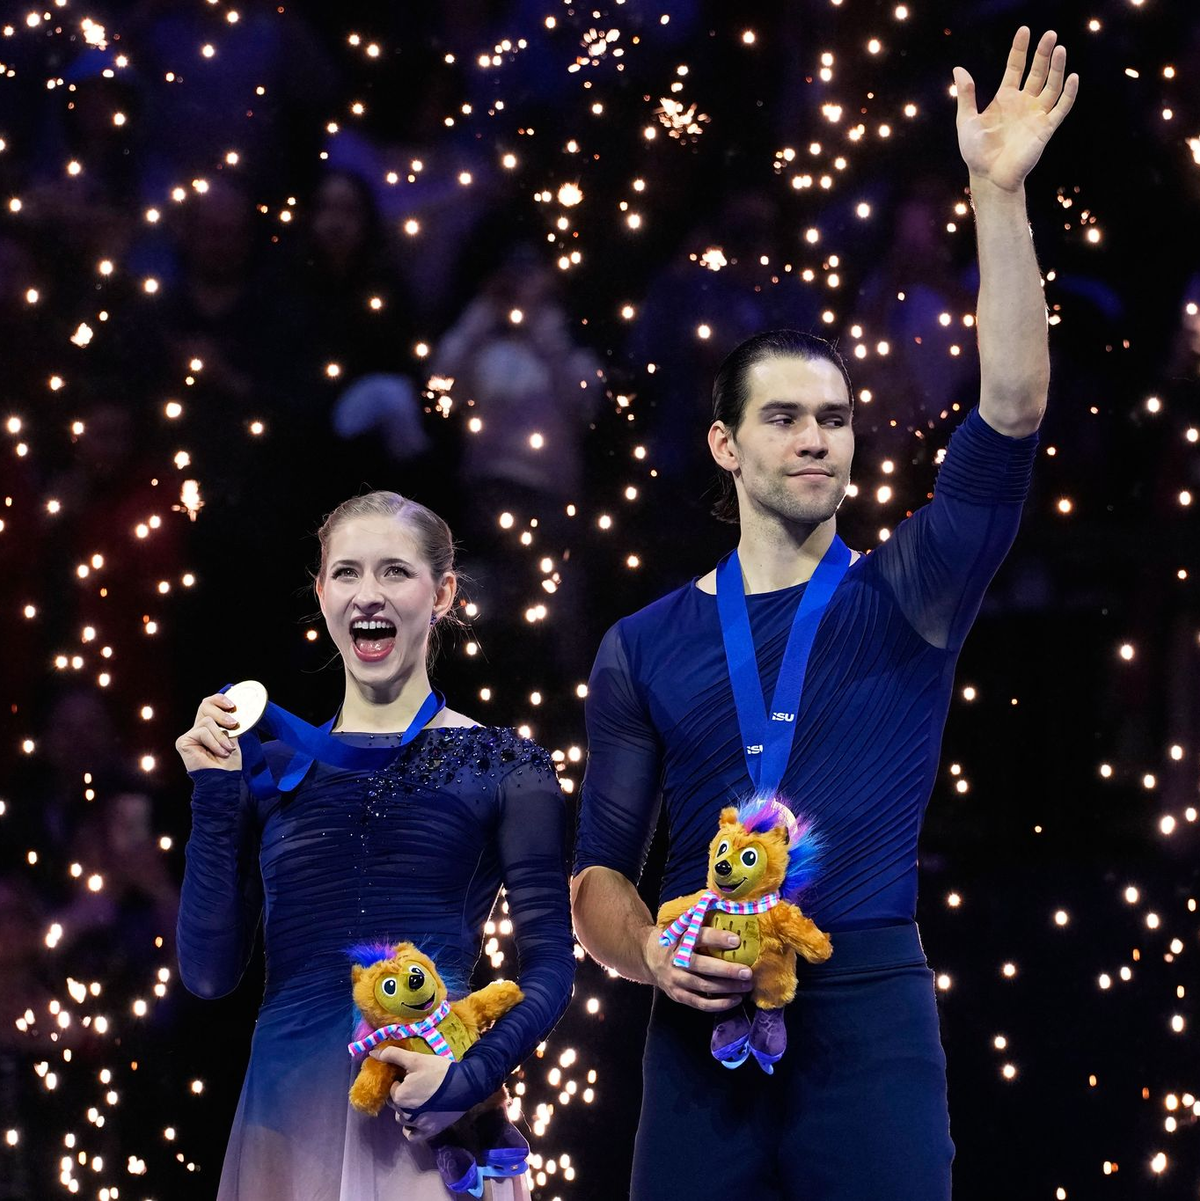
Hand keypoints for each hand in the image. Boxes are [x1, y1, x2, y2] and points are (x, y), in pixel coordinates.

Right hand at [174, 693, 243, 771]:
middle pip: (205, 706)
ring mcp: (189, 735)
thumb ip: (229, 724)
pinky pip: (202, 732)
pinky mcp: (183, 741)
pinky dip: (214, 742)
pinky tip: (219, 752)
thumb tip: (234, 709)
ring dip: (221, 736)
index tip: (233, 705)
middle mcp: (197, 729)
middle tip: (233, 724)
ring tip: (226, 749)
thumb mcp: (233, 738)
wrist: (222, 780)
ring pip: (207, 721)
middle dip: (222, 714)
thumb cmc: (229, 763)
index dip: (219, 699)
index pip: (208, 704)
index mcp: (209, 727)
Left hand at [370, 1046, 458, 1138]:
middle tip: (417, 1085)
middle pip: (396, 1104)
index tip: (412, 1075)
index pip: (392, 1088)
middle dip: (402, 1095)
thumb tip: (372, 1053)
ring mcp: (417, 1125)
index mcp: (399, 1097)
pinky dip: (411, 1129)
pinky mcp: (428, 1132)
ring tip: (420, 1099)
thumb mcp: (416, 1059)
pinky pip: (411, 1135)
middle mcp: (405, 1114)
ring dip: (406, 1111)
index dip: (400, 1081)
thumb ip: (393, 1055)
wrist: (465, 1085)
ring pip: (403, 1119)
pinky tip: (417, 1118)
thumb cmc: (439, 1071)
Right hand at [643, 925, 754, 1011]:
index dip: (717, 938)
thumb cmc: (675, 938)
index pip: (698, 937)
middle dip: (727, 970)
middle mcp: (676, 960)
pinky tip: (735, 999)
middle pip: (702, 966)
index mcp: (679, 938)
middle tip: (747, 972)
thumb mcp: (682, 925)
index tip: (736, 940)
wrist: (648, 956)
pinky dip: (719, 1004)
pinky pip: (700, 1003)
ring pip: (704, 986)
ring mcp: (676, 980)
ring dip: (727, 987)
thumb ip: (700, 919)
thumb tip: (725, 904)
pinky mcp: (678, 995)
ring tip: (747, 986)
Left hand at [954, 27, 1078, 193]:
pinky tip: (1072, 77)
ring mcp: (1036, 114)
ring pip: (1051, 85)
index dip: (1020, 49)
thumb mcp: (966, 121)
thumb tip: (958, 68)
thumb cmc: (976, 152)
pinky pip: (1061, 108)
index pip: (1015, 67)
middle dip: (1043, 54)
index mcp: (1005, 98)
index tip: (1024, 30)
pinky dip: (1068, 93)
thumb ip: (966, 95)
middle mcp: (1023, 102)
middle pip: (1037, 72)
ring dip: (1057, 68)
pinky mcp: (1045, 128)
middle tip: (1049, 34)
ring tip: (1059, 49)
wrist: (989, 177)